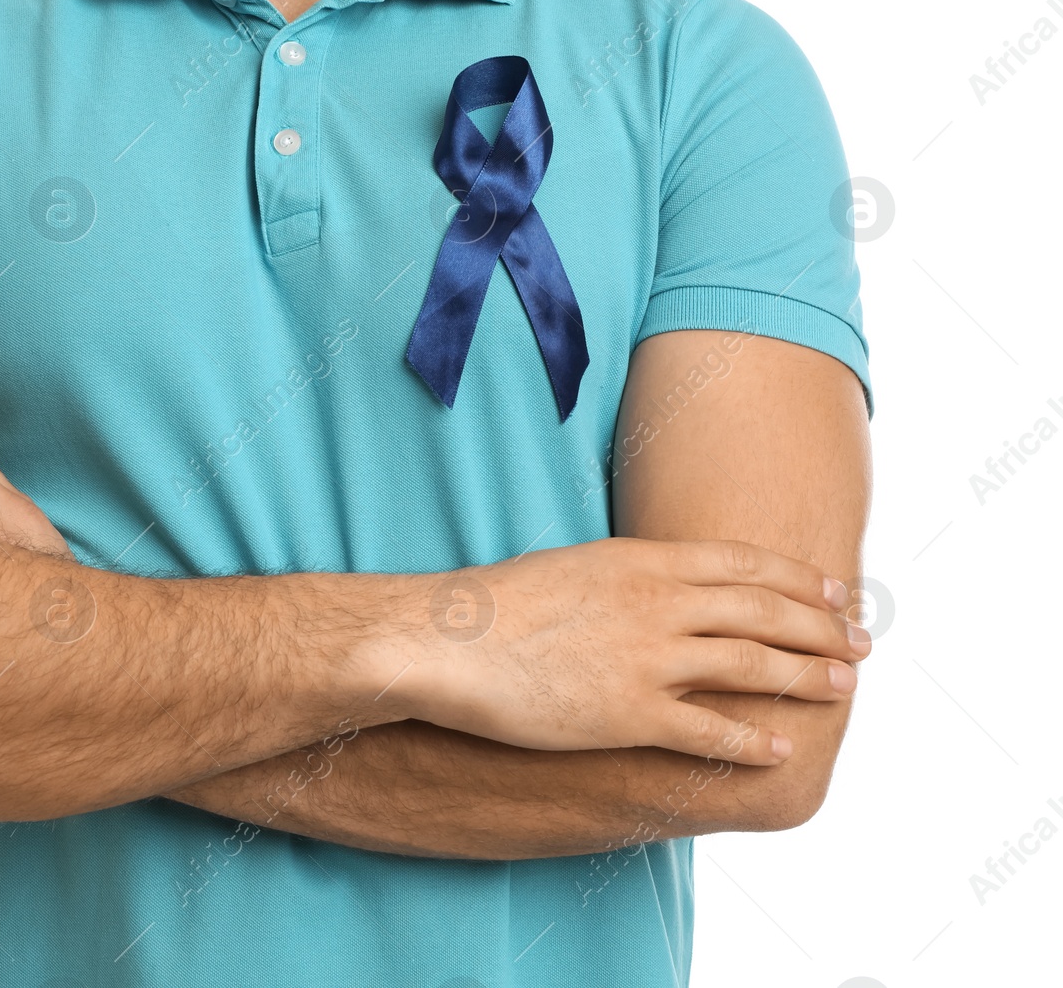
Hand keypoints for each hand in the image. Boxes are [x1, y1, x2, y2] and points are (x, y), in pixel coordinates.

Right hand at [382, 537, 869, 765]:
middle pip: (763, 612)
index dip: (799, 580)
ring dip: (806, 676)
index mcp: (643, 561)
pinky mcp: (630, 713)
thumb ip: (626, 577)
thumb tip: (654, 585)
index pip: (744, 565)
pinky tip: (781, 746)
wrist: (448, 641)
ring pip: (752, 666)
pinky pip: (710, 728)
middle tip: (861, 642)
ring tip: (843, 687)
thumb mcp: (573, 566)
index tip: (834, 592)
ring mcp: (648, 658)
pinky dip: (753, 738)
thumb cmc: (497, 604)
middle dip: (821, 628)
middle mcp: (659, 604)